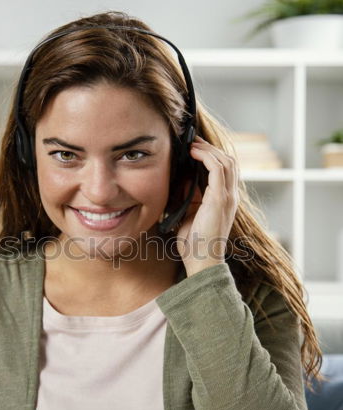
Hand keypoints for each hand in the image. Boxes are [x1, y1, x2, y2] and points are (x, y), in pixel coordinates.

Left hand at [175, 135, 238, 276]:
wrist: (202, 261)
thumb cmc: (195, 244)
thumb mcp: (190, 215)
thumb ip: (190, 199)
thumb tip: (183, 182)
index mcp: (225, 201)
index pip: (226, 171)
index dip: (213, 156)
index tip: (195, 148)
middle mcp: (231, 197)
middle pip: (229, 161)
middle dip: (211, 148)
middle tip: (193, 142)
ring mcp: (228, 197)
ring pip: (226, 161)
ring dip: (209, 150)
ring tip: (193, 145)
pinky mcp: (220, 199)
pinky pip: (218, 169)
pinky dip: (207, 157)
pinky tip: (194, 153)